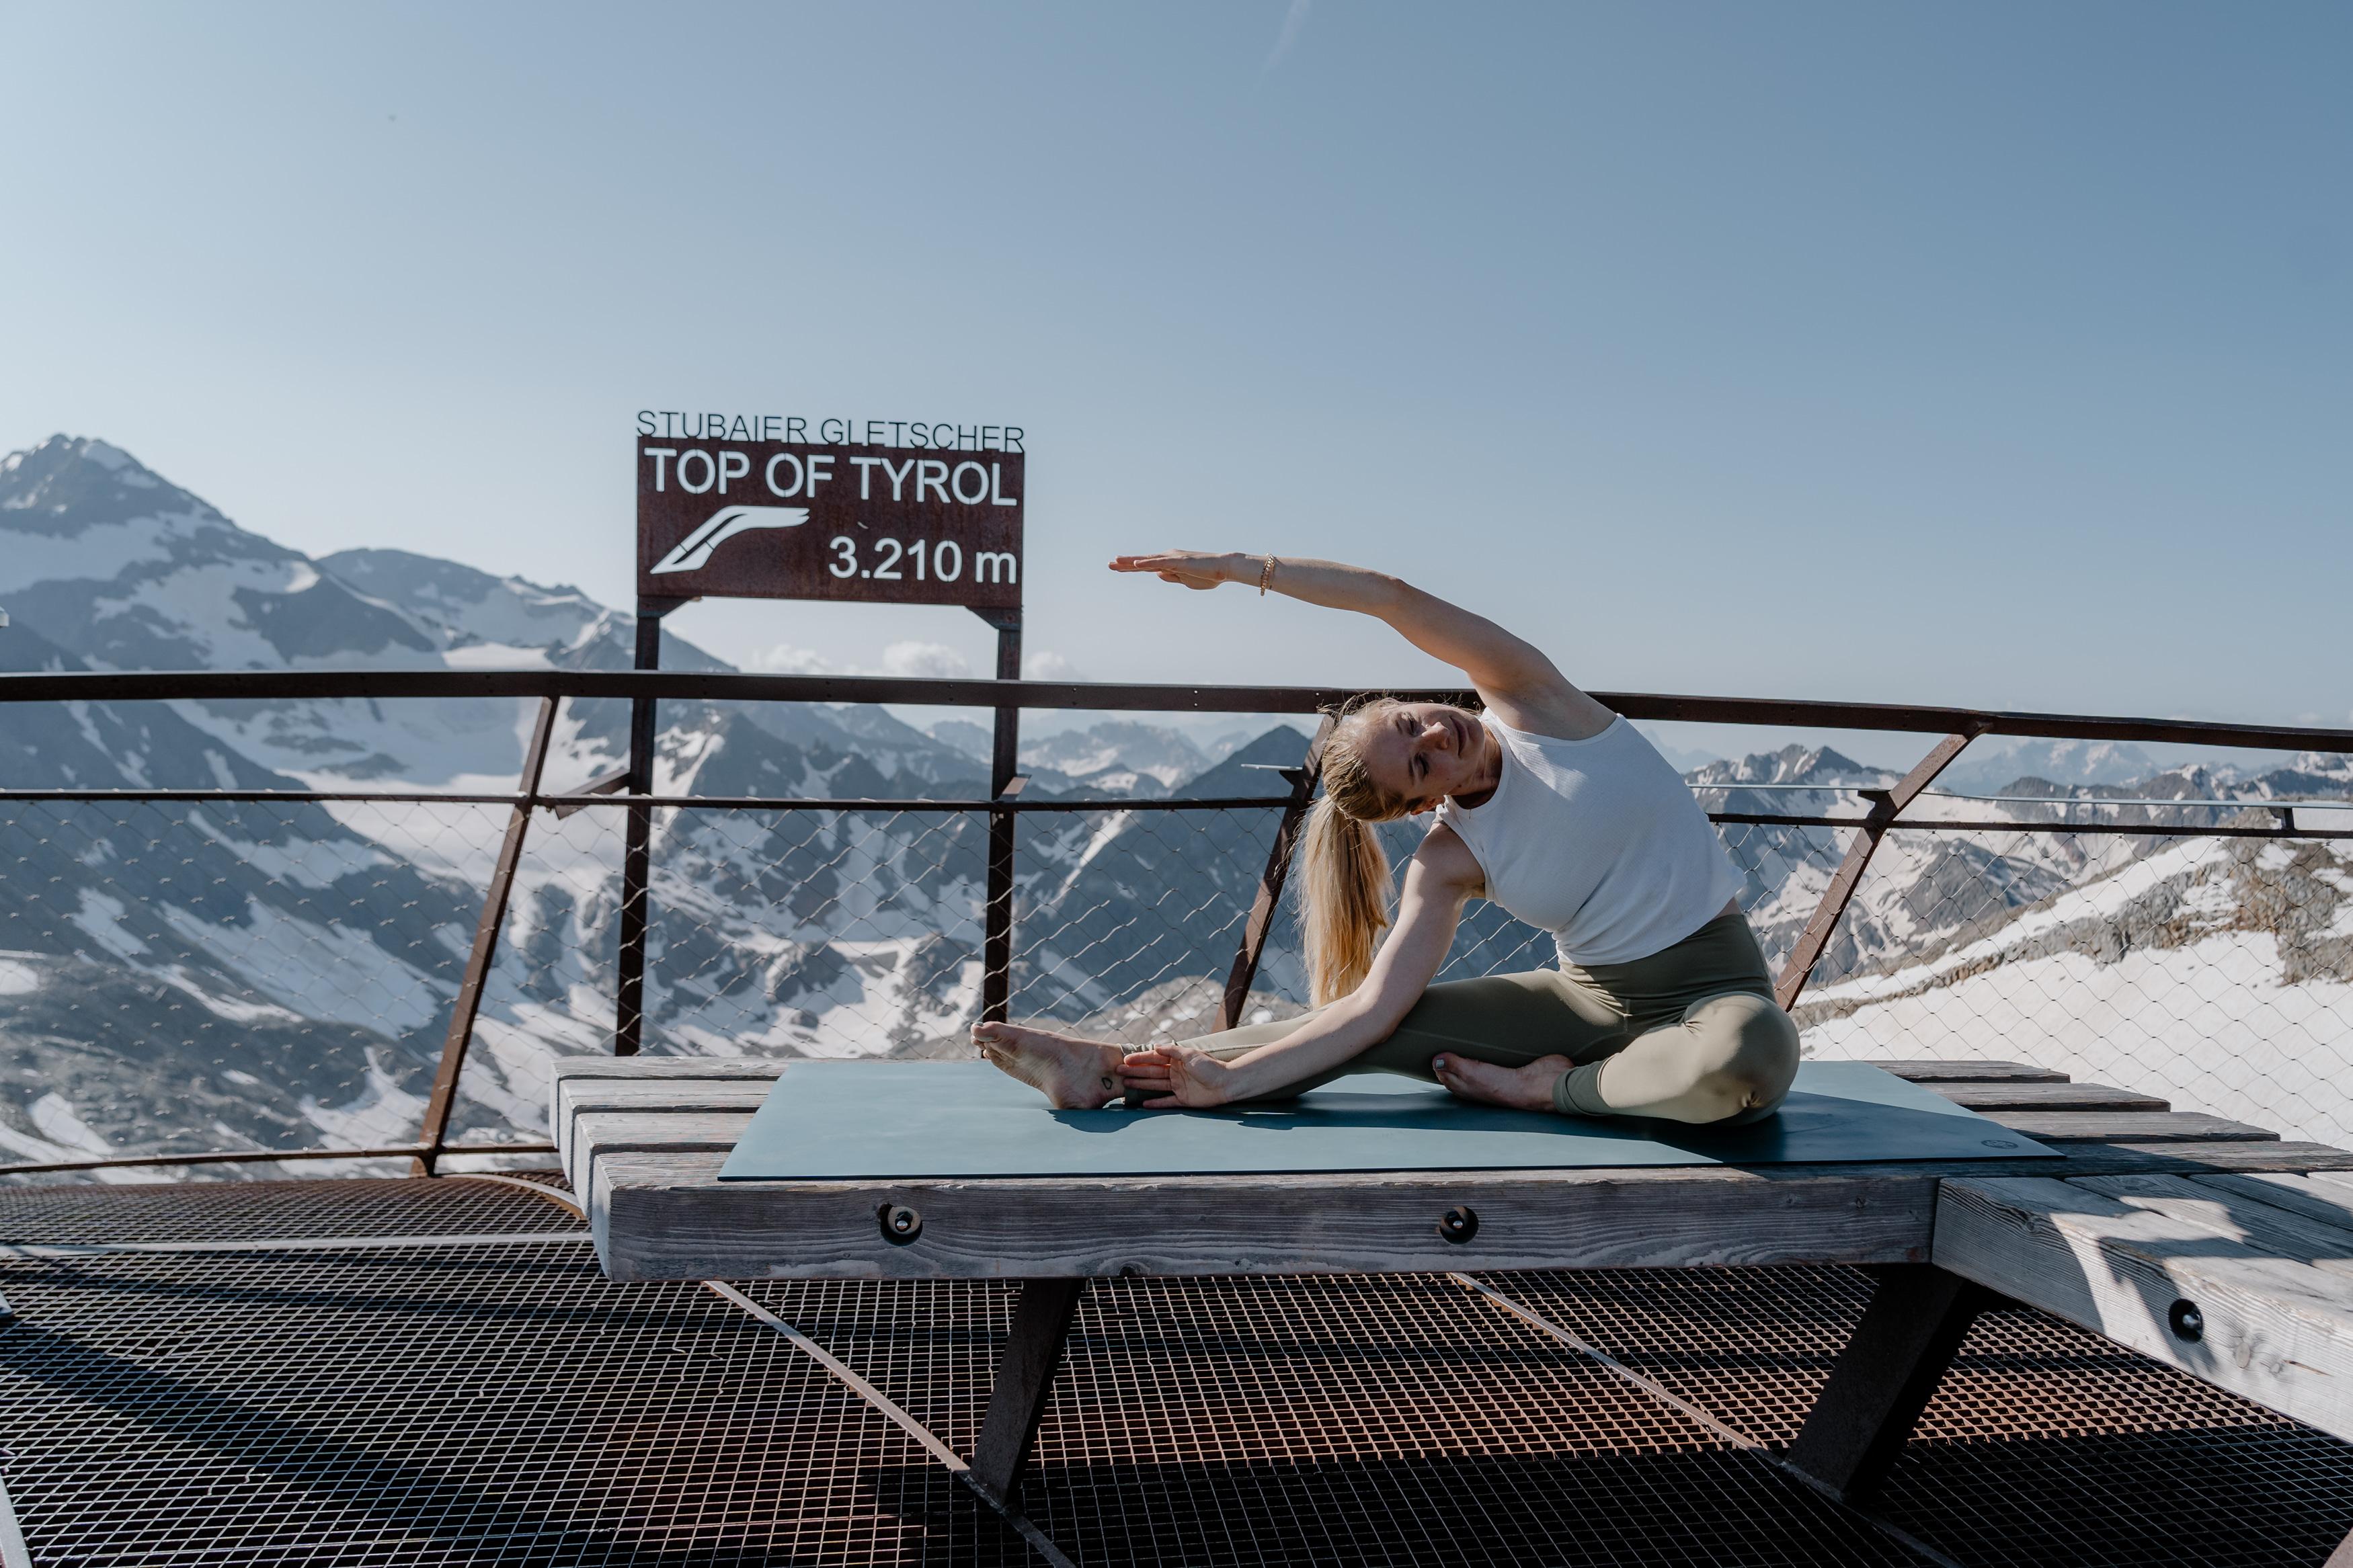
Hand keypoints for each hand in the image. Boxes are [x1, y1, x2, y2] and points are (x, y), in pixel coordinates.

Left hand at [1108, 552, 1237, 590]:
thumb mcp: (1186, 580)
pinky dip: (1148, 563)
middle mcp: (1168, 558)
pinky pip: (1160, 562)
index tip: (1116, 568)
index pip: (1146, 566)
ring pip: (1148, 560)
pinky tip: (1136, 565)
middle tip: (1108, 565)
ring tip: (1116, 562)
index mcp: (1170, 564)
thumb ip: (1172, 577)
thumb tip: (1157, 575)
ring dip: (1131, 562)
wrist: (1224, 569)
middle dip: (1125, 564)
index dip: (1130, 568)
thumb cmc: (1208, 575)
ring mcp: (1173, 559)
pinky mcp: (1179, 561)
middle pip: (1143, 562)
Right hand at [1119, 1042, 1238, 1107]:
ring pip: (1155, 1085)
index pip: (1154, 1058)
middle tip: (1118, 1072)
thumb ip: (1173, 1051)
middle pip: (1151, 1072)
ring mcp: (1178, 1086)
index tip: (1125, 1059)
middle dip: (1135, 1071)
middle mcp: (1175, 1072)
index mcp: (1177, 1060)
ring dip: (1141, 1084)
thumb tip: (1155, 1046)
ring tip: (1125, 1084)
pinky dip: (1155, 1103)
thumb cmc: (1210, 1066)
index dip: (1140, 1059)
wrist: (1227, 1083)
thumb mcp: (1190, 1054)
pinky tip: (1142, 1103)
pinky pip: (1166, 1101)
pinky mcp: (1183, 1099)